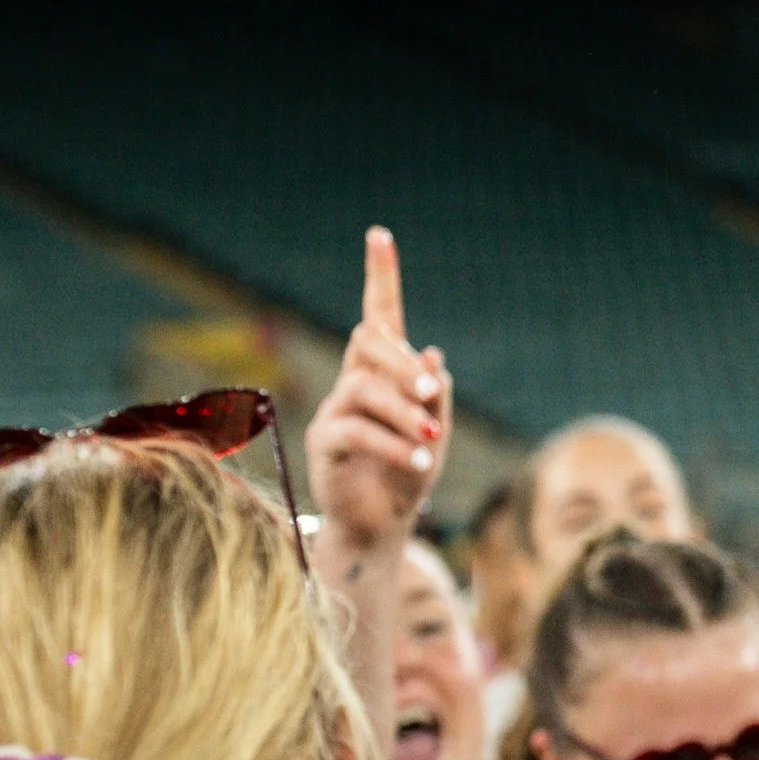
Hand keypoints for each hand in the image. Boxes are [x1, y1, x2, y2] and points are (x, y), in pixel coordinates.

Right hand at [305, 227, 450, 550]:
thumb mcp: (435, 429)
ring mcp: (335, 411)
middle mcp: (353, 382)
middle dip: (402, 366)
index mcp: (383, 372)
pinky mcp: (324, 443)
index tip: (379, 235)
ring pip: (364, 389)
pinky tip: (416, 460)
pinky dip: (391, 443)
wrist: (383, 523)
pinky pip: (355, 431)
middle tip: (433, 398)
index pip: (379, 315)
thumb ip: (433, 394)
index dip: (380, 275)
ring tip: (429, 439)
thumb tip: (431, 353)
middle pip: (368, 343)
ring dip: (403, 413)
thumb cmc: (410, 471)